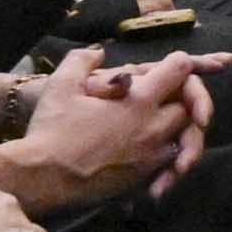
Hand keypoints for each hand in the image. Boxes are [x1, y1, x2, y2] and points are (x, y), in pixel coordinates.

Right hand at [0, 57, 197, 210]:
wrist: (44, 178)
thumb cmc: (52, 130)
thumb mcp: (61, 84)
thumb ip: (82, 61)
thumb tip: (98, 52)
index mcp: (139, 101)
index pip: (179, 71)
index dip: (178, 63)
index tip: (169, 66)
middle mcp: (153, 128)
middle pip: (187, 108)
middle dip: (180, 99)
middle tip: (162, 96)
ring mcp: (151, 156)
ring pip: (183, 139)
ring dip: (176, 129)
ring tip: (155, 124)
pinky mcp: (143, 179)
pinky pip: (169, 165)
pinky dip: (166, 157)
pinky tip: (145, 151)